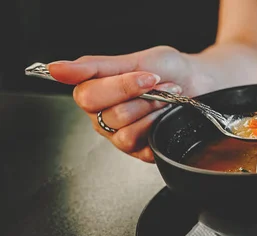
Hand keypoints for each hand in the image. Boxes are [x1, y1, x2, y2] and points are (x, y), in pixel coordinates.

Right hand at [48, 46, 215, 162]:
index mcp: (94, 92)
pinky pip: (140, 145)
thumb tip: (55, 69)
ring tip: (168, 98)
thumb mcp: (134, 59)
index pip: (87, 95)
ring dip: (152, 111)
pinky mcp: (139, 151)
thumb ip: (94, 67)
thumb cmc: (168, 70)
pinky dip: (157, 126)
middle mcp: (102, 116)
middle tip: (160, 85)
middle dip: (142, 98)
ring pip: (124, 131)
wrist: (199, 83)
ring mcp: (120, 135)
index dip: (120, 86)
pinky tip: (166, 115)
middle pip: (107, 114)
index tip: (147, 75)